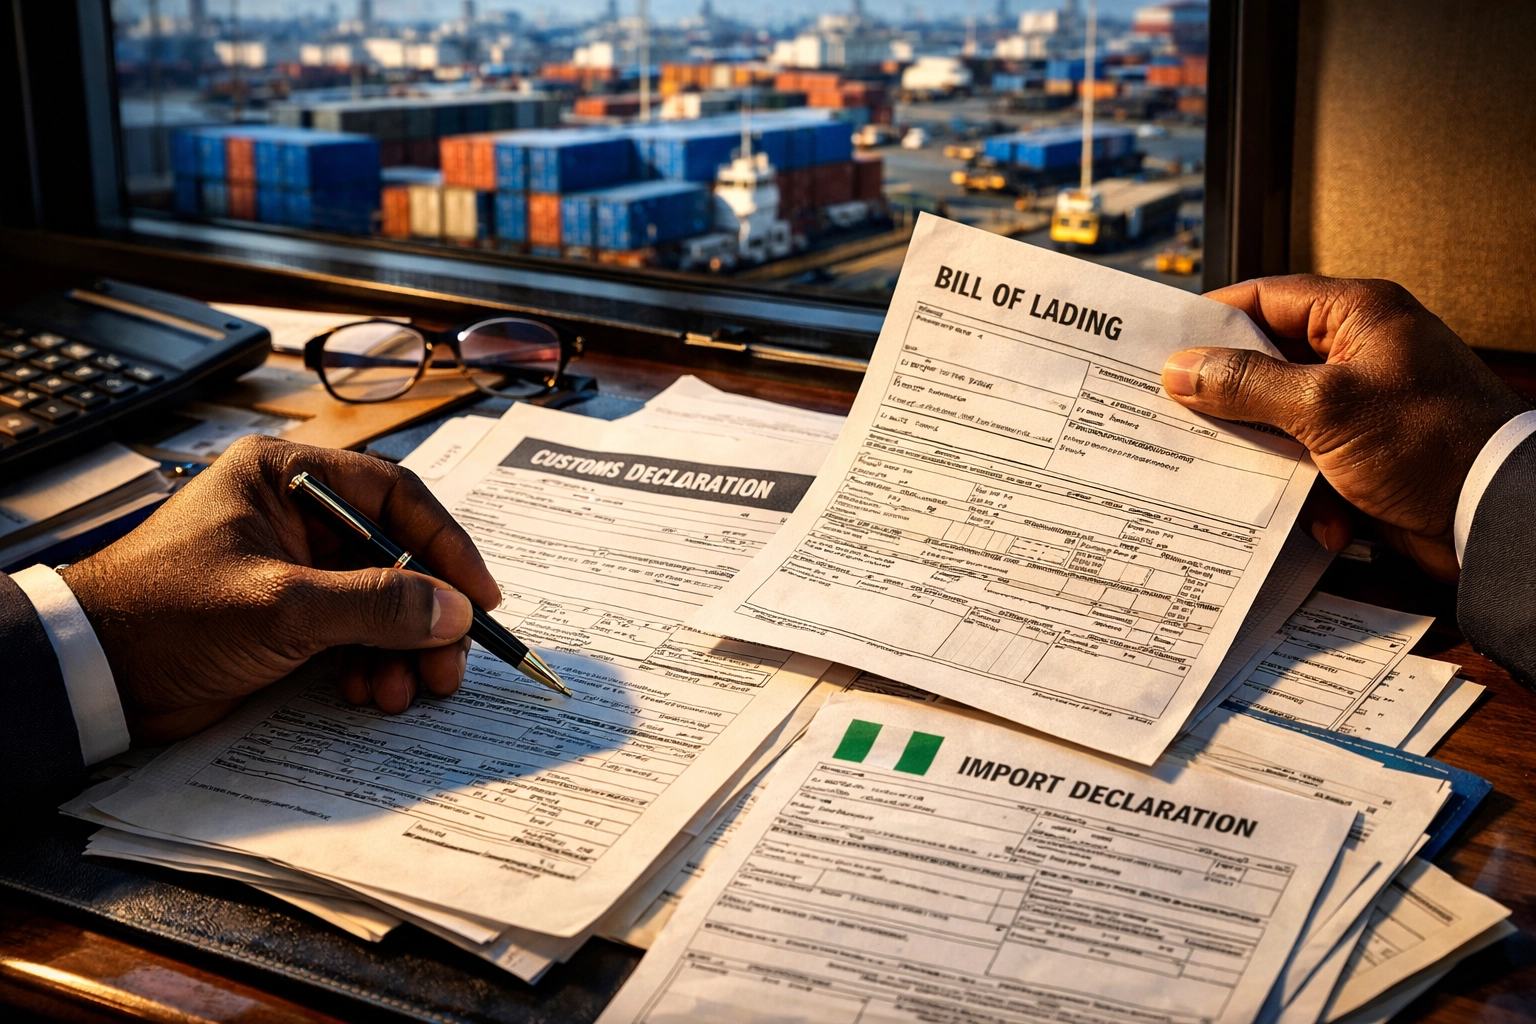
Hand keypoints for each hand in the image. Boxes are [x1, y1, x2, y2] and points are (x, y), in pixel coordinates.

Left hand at [62, 436, 499, 742]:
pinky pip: (353, 631)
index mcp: (289, 477)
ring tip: (402, 692)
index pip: (396, 496)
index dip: (446, 547)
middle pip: (396, 555)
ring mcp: (292, 566)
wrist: (92, 677)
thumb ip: (375, 604)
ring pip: (379, 600)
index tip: (478, 596)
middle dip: (424, 615)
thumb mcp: (281, 605)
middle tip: (446, 664)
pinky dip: (369, 662)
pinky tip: (367, 692)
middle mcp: (297, 513)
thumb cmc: (166, 615)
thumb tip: (454, 611)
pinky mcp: (285, 614)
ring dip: (399, 648)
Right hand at [1161, 275, 1528, 581]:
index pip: (1264, 299)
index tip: (1163, 350)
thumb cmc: (1434, 444)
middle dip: (1229, 400)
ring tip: (1253, 476)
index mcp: (1357, 315)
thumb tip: (1183, 368)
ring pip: (1278, 419)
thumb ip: (1246, 384)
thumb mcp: (1324, 406)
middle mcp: (1358, 352)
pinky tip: (1325, 516)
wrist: (1497, 516)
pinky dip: (1308, 492)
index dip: (1210, 322)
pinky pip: (1307, 462)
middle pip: (1263, 362)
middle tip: (1181, 416)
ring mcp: (1361, 403)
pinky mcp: (1362, 451)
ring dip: (1270, 457)